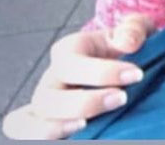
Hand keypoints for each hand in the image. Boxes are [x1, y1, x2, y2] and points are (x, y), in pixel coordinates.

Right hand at [1, 15, 153, 138]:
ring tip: (87, 126)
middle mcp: (52, 80)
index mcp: (68, 52)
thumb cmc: (127, 47)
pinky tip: (76, 136)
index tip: (137, 74)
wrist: (127, 68)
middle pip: (48, 98)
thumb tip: (127, 43)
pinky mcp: (49, 126)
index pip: (70, 63)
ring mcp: (47, 107)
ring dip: (55, 128)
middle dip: (85, 102)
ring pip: (28, 122)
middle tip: (122, 99)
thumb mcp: (134, 32)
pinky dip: (43, 137)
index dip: (101, 71)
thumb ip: (133, 30)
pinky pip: (27, 135)